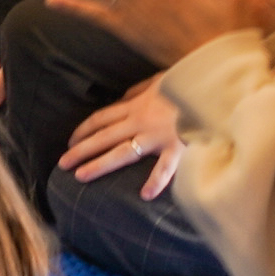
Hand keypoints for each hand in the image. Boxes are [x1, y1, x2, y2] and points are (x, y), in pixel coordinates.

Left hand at [62, 80, 182, 186]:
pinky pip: (165, 167)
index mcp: (136, 105)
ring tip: (80, 177)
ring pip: (122, 152)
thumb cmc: (188, 82)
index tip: (70, 141)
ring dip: (99, 164)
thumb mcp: (159, 80)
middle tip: (62, 164)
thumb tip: (125, 97)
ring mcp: (157, 135)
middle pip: (103, 136)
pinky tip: (144, 195)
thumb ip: (141, 90)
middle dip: (80, 150)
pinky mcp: (178, 146)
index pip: (101, 118)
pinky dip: (156, 181)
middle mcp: (141, 121)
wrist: (212, 86)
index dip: (83, 130)